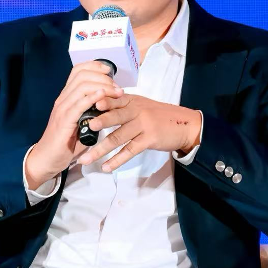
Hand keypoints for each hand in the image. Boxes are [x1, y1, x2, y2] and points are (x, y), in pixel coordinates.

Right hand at [25, 61, 124, 188]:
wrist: (47, 158)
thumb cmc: (65, 142)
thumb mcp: (80, 121)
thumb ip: (91, 110)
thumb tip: (108, 103)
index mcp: (66, 97)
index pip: (78, 71)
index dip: (95, 66)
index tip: (109, 71)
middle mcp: (63, 99)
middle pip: (82, 75)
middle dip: (103, 77)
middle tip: (117, 88)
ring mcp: (62, 109)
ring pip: (82, 86)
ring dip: (103, 86)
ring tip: (116, 93)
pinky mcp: (64, 121)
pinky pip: (79, 104)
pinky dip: (92, 97)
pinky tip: (102, 96)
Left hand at [75, 94, 201, 171]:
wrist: (185, 125)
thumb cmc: (159, 115)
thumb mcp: (141, 105)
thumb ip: (123, 106)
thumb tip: (99, 108)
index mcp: (132, 100)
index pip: (112, 100)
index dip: (98, 103)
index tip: (82, 105)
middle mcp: (137, 110)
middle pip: (113, 117)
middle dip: (97, 123)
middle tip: (82, 128)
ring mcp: (143, 125)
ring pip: (118, 137)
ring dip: (100, 149)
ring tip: (86, 158)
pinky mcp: (149, 139)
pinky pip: (129, 151)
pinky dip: (116, 160)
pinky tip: (106, 167)